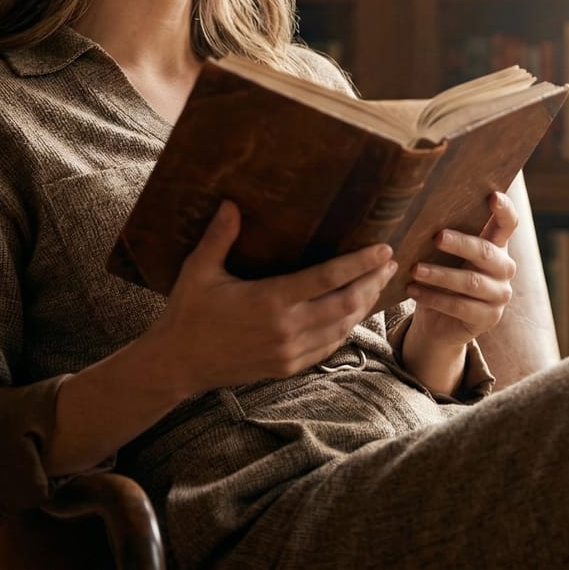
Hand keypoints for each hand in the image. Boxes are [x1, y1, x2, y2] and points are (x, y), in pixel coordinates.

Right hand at [149, 200, 397, 392]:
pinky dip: (346, 328)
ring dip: (364, 304)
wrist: (177, 365)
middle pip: (346, 303)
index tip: (383, 249)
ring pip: (342, 327)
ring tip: (379, 283)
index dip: (360, 263)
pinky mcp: (288, 367)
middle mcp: (287, 328)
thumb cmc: (187, 313)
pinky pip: (329, 346)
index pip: (328, 278)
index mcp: (270, 301)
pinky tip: (353, 313)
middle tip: (391, 262)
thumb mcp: (198, 271)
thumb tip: (232, 202)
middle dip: (373, 281)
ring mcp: (290, 352)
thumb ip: (219, 237)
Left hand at [404, 190, 518, 353]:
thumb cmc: (441, 277)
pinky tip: (413, 290)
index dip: (504, 209)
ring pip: (471, 281)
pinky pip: (460, 306)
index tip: (492, 196)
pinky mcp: (488, 318)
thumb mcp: (444, 255)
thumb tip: (419, 211)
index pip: (508, 223)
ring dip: (440, 275)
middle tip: (437, 237)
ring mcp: (499, 295)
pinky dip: (433, 298)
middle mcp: (504, 268)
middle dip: (461, 243)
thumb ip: (444, 235)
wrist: (439, 323)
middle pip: (486, 252)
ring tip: (415, 269)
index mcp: (497, 245)